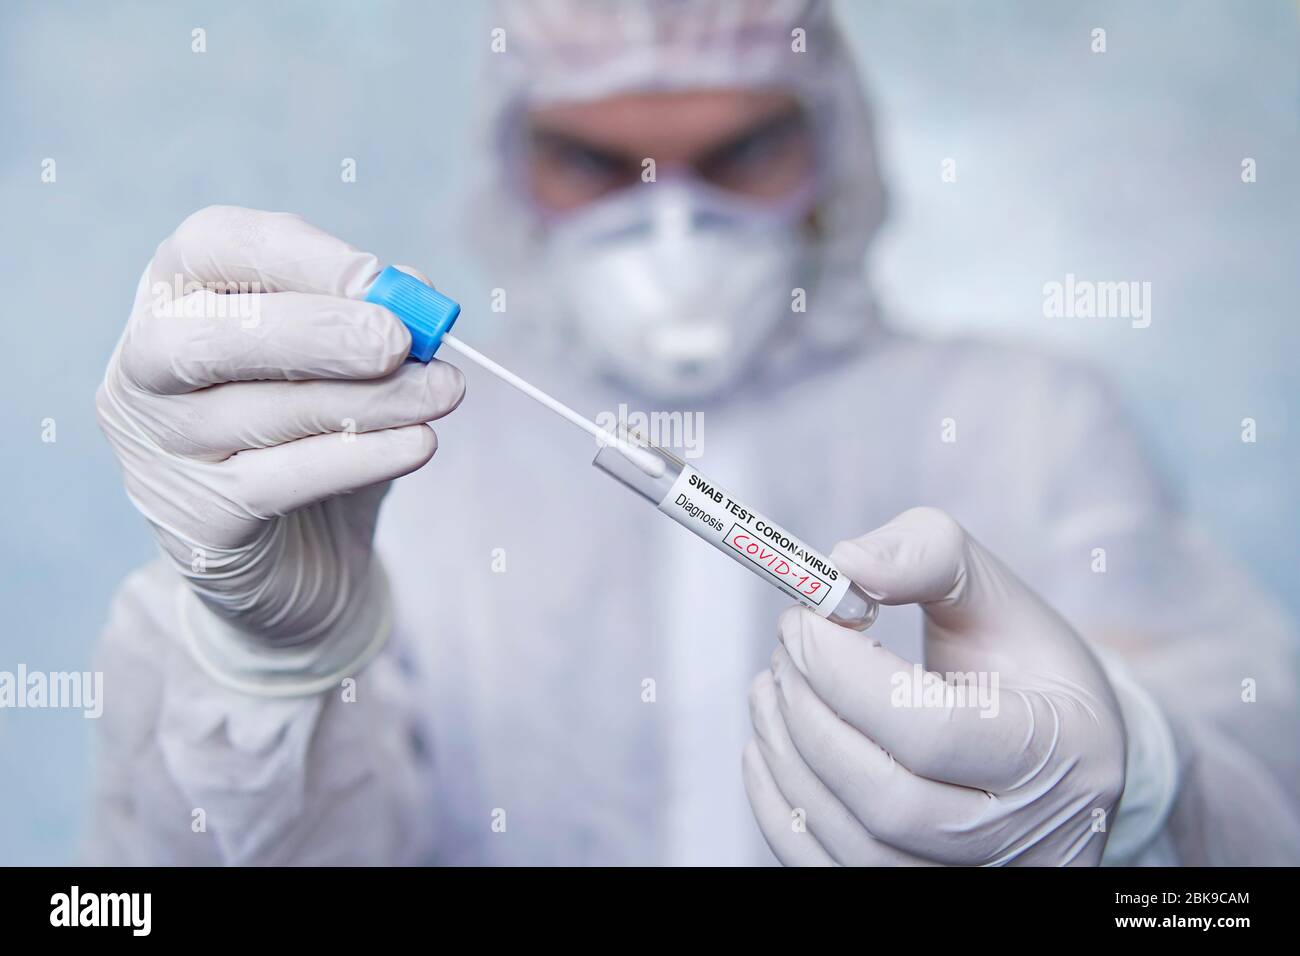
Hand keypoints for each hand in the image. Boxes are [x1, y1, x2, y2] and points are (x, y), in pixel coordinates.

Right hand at [96, 205, 463, 644]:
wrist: (299, 560)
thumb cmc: (316, 435)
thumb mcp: (343, 366)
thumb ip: (370, 321)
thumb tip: (415, 292)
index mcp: (175, 300)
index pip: (211, 247)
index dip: (297, 255)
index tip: (382, 279)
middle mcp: (144, 371)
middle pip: (207, 337)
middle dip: (315, 331)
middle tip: (400, 340)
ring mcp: (161, 452)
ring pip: (259, 414)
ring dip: (368, 399)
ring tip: (442, 392)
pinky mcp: (200, 524)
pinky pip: (282, 482)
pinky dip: (360, 458)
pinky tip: (418, 444)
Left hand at [743, 506, 1125, 864]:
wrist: (1053, 745)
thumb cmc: (1017, 662)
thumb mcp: (992, 592)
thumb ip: (927, 556)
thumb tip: (845, 564)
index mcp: (1060, 750)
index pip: (933, 731)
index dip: (847, 676)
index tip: (804, 620)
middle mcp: (1026, 835)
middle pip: (888, 800)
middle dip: (811, 714)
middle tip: (784, 649)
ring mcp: (976, 876)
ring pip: (855, 845)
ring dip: (788, 758)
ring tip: (771, 687)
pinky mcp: (922, 892)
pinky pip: (832, 872)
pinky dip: (783, 812)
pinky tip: (767, 747)